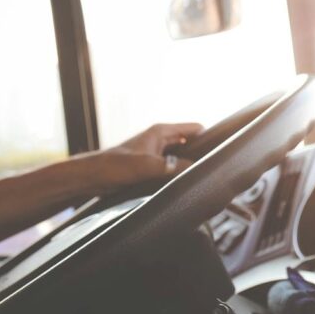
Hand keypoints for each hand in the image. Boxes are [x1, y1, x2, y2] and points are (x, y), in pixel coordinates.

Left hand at [81, 122, 203, 189]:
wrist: (92, 178)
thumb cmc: (115, 166)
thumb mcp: (148, 166)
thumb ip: (173, 166)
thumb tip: (195, 169)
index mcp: (162, 131)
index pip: (195, 128)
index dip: (210, 137)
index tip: (222, 150)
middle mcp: (161, 140)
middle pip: (191, 143)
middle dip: (201, 154)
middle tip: (214, 168)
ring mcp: (157, 153)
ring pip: (182, 158)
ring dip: (189, 166)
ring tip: (201, 177)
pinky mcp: (151, 166)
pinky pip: (172, 168)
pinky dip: (179, 175)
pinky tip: (184, 185)